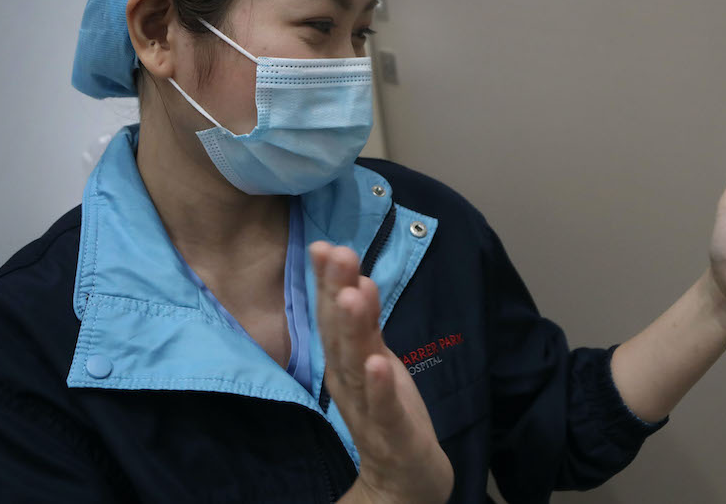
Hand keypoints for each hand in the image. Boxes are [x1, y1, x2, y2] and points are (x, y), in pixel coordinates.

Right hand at [309, 242, 453, 503]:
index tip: (324, 245)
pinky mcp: (393, 433)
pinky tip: (378, 362)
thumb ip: (361, 319)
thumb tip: (350, 274)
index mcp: (343, 362)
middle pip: (340, 334)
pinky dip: (380, 386)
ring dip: (353, 331)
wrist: (401, 479)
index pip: (332, 316)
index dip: (327, 281)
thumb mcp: (372, 357)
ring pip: (358, 366)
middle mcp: (348, 381)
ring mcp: (368, 408)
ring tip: (352, 296)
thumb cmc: (384, 408)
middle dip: (337, 292)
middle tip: (337, 254)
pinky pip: (384, 408)